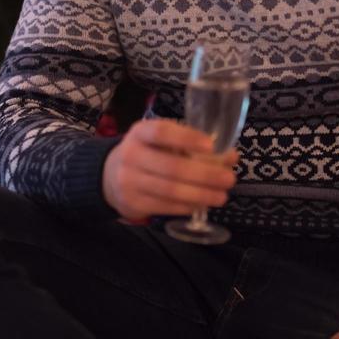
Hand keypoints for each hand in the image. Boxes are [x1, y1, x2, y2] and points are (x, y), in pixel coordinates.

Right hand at [102, 118, 238, 221]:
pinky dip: (187, 207)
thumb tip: (230, 156)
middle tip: (229, 179)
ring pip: (170, 190)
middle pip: (171, 167)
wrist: (109, 176)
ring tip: (221, 196)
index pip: (162, 132)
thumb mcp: (160, 141)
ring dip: (200, 195)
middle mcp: (131, 155)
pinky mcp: (132, 203)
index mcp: (140, 133)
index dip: (187, 138)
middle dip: (205, 175)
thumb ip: (191, 145)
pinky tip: (201, 205)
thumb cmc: (146, 153)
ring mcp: (129, 181)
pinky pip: (165, 206)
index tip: (212, 146)